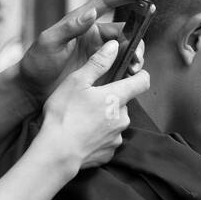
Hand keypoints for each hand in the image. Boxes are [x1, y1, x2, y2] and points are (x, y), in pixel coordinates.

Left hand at [16, 0, 149, 99]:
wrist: (32, 91)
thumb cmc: (37, 63)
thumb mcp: (50, 42)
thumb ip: (70, 27)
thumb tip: (92, 13)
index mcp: (82, 22)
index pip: (107, 1)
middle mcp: (94, 34)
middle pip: (125, 29)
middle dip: (137, 38)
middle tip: (138, 55)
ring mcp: (99, 52)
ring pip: (127, 48)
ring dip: (135, 55)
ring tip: (134, 67)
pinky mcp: (101, 69)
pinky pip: (122, 65)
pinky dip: (130, 68)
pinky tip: (130, 77)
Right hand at [32, 40, 150, 171]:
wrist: (56, 153)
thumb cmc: (64, 114)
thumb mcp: (77, 81)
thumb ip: (98, 62)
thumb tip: (114, 46)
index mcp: (117, 97)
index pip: (143, 81)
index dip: (139, 74)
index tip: (130, 72)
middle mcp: (123, 117)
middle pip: (124, 102)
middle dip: (111, 98)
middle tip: (89, 99)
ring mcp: (117, 137)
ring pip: (115, 121)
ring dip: (104, 117)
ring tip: (82, 118)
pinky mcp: (109, 152)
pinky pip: (108, 139)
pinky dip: (98, 135)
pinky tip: (82, 134)